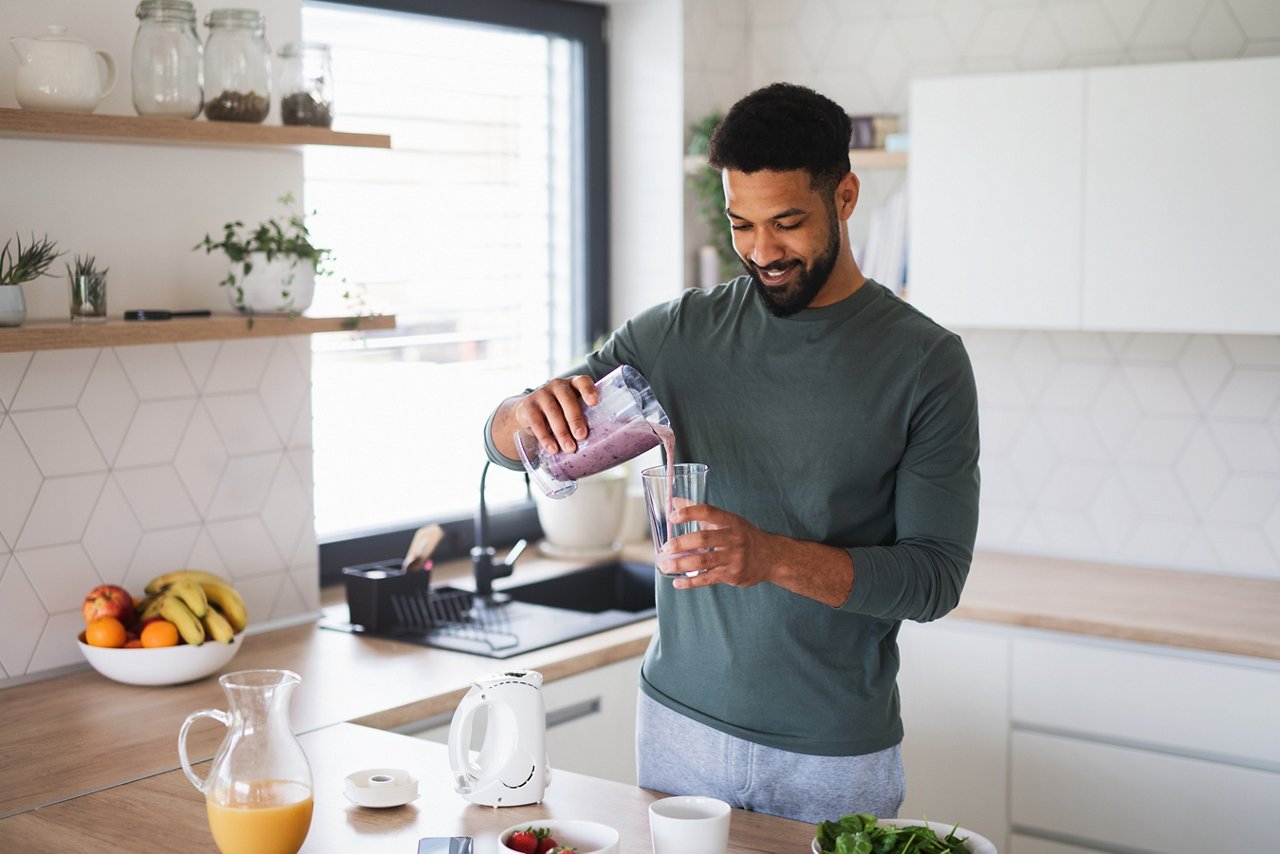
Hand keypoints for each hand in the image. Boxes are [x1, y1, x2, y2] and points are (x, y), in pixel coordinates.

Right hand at [516, 376, 598, 455]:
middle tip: (582, 436)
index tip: (594, 402)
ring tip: (570, 448)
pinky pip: (537, 423)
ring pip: (553, 412)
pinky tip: (553, 449)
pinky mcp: (528, 407)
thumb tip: (604, 441)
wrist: (529, 412)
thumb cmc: (560, 411)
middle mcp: (557, 386)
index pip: (582, 381)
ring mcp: (541, 394)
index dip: (588, 390)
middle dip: (575, 419)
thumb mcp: (572, 409)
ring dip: (562, 432)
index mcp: (573, 384)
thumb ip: (585, 417)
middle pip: (567, 400)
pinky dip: (545, 438)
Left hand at [660, 504, 781, 589]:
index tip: (672, 517)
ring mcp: (734, 557)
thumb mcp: (727, 520)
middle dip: (681, 544)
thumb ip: (699, 511)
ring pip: (703, 561)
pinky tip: (677, 582)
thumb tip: (674, 502)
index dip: (689, 513)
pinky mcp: (732, 575)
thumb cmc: (743, 535)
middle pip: (704, 539)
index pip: (708, 512)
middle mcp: (733, 538)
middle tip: (664, 548)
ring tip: (664, 565)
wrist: (770, 557)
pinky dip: (690, 582)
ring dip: (681, 564)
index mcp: (730, 521)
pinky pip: (708, 579)